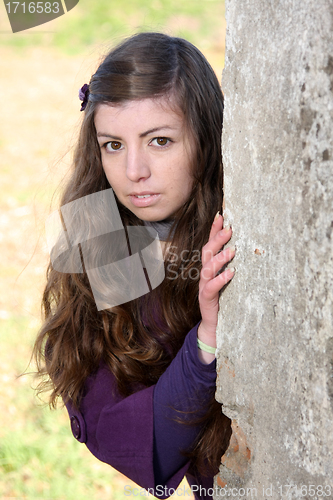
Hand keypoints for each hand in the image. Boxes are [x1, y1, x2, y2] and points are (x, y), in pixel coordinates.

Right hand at [198, 213, 234, 347]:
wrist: (215, 329)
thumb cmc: (225, 303)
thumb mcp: (229, 282)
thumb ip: (232, 267)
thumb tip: (248, 249)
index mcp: (210, 269)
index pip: (210, 246)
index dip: (214, 231)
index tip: (221, 216)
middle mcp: (205, 276)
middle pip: (207, 253)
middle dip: (216, 239)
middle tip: (229, 229)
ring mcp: (204, 288)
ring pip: (208, 269)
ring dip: (220, 258)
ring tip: (232, 250)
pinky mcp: (207, 300)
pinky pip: (211, 288)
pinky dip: (220, 279)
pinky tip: (231, 273)